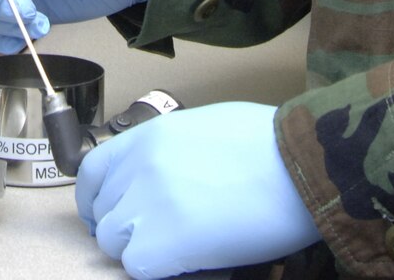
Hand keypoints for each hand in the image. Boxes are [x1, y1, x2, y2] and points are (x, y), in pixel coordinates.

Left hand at [76, 102, 321, 278]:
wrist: (301, 167)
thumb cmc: (270, 145)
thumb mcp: (203, 128)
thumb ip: (168, 151)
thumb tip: (158, 176)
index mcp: (149, 137)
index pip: (92, 172)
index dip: (94, 199)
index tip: (104, 213)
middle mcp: (139, 168)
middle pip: (104, 211)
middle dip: (124, 226)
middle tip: (155, 236)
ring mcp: (147, 205)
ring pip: (114, 242)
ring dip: (141, 248)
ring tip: (178, 246)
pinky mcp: (163, 243)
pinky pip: (136, 266)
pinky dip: (156, 268)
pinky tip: (186, 260)